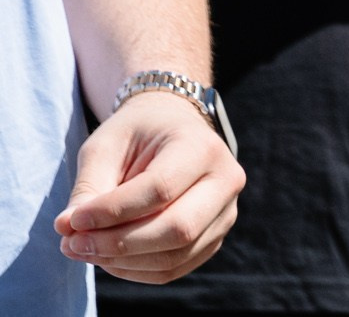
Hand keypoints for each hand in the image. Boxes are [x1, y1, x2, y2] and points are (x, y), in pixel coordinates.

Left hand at [55, 90, 242, 283]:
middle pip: (177, 228)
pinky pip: (173, 268)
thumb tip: (68, 231)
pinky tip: (108, 256)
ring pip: (174, 255)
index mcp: (202, 146)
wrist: (172, 131)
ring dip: (121, 262)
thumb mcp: (106, 148)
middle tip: (73, 243)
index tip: (71, 220)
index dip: (111, 212)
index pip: (160, 189)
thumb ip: (88, 189)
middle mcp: (226, 179)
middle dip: (117, 244)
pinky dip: (134, 270)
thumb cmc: (137, 135)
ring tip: (85, 248)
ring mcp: (226, 211)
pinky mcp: (215, 236)